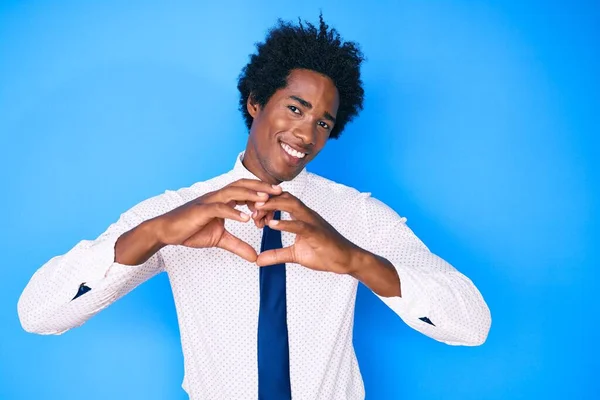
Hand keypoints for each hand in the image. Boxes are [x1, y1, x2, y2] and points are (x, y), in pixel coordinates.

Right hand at [154, 179, 281, 261]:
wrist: (167, 231)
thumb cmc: (191, 230)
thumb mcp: (220, 240)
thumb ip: (238, 246)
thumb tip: (255, 257)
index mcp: (223, 200)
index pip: (246, 190)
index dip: (262, 191)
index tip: (279, 196)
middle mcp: (217, 196)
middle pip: (243, 185)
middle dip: (262, 187)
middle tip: (280, 191)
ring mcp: (209, 201)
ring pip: (233, 192)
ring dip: (250, 195)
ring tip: (266, 200)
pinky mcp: (201, 210)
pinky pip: (219, 208)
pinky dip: (233, 212)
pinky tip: (246, 218)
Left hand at [254, 192, 358, 273]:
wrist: (346, 260)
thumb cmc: (324, 253)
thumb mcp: (295, 255)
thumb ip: (276, 255)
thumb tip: (258, 260)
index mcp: (302, 216)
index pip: (281, 201)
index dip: (266, 201)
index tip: (250, 208)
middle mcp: (307, 214)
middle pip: (284, 197)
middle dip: (266, 198)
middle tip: (249, 205)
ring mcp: (313, 222)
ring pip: (291, 205)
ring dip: (273, 205)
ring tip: (256, 210)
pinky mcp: (317, 233)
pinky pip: (299, 225)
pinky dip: (285, 223)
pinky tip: (271, 225)